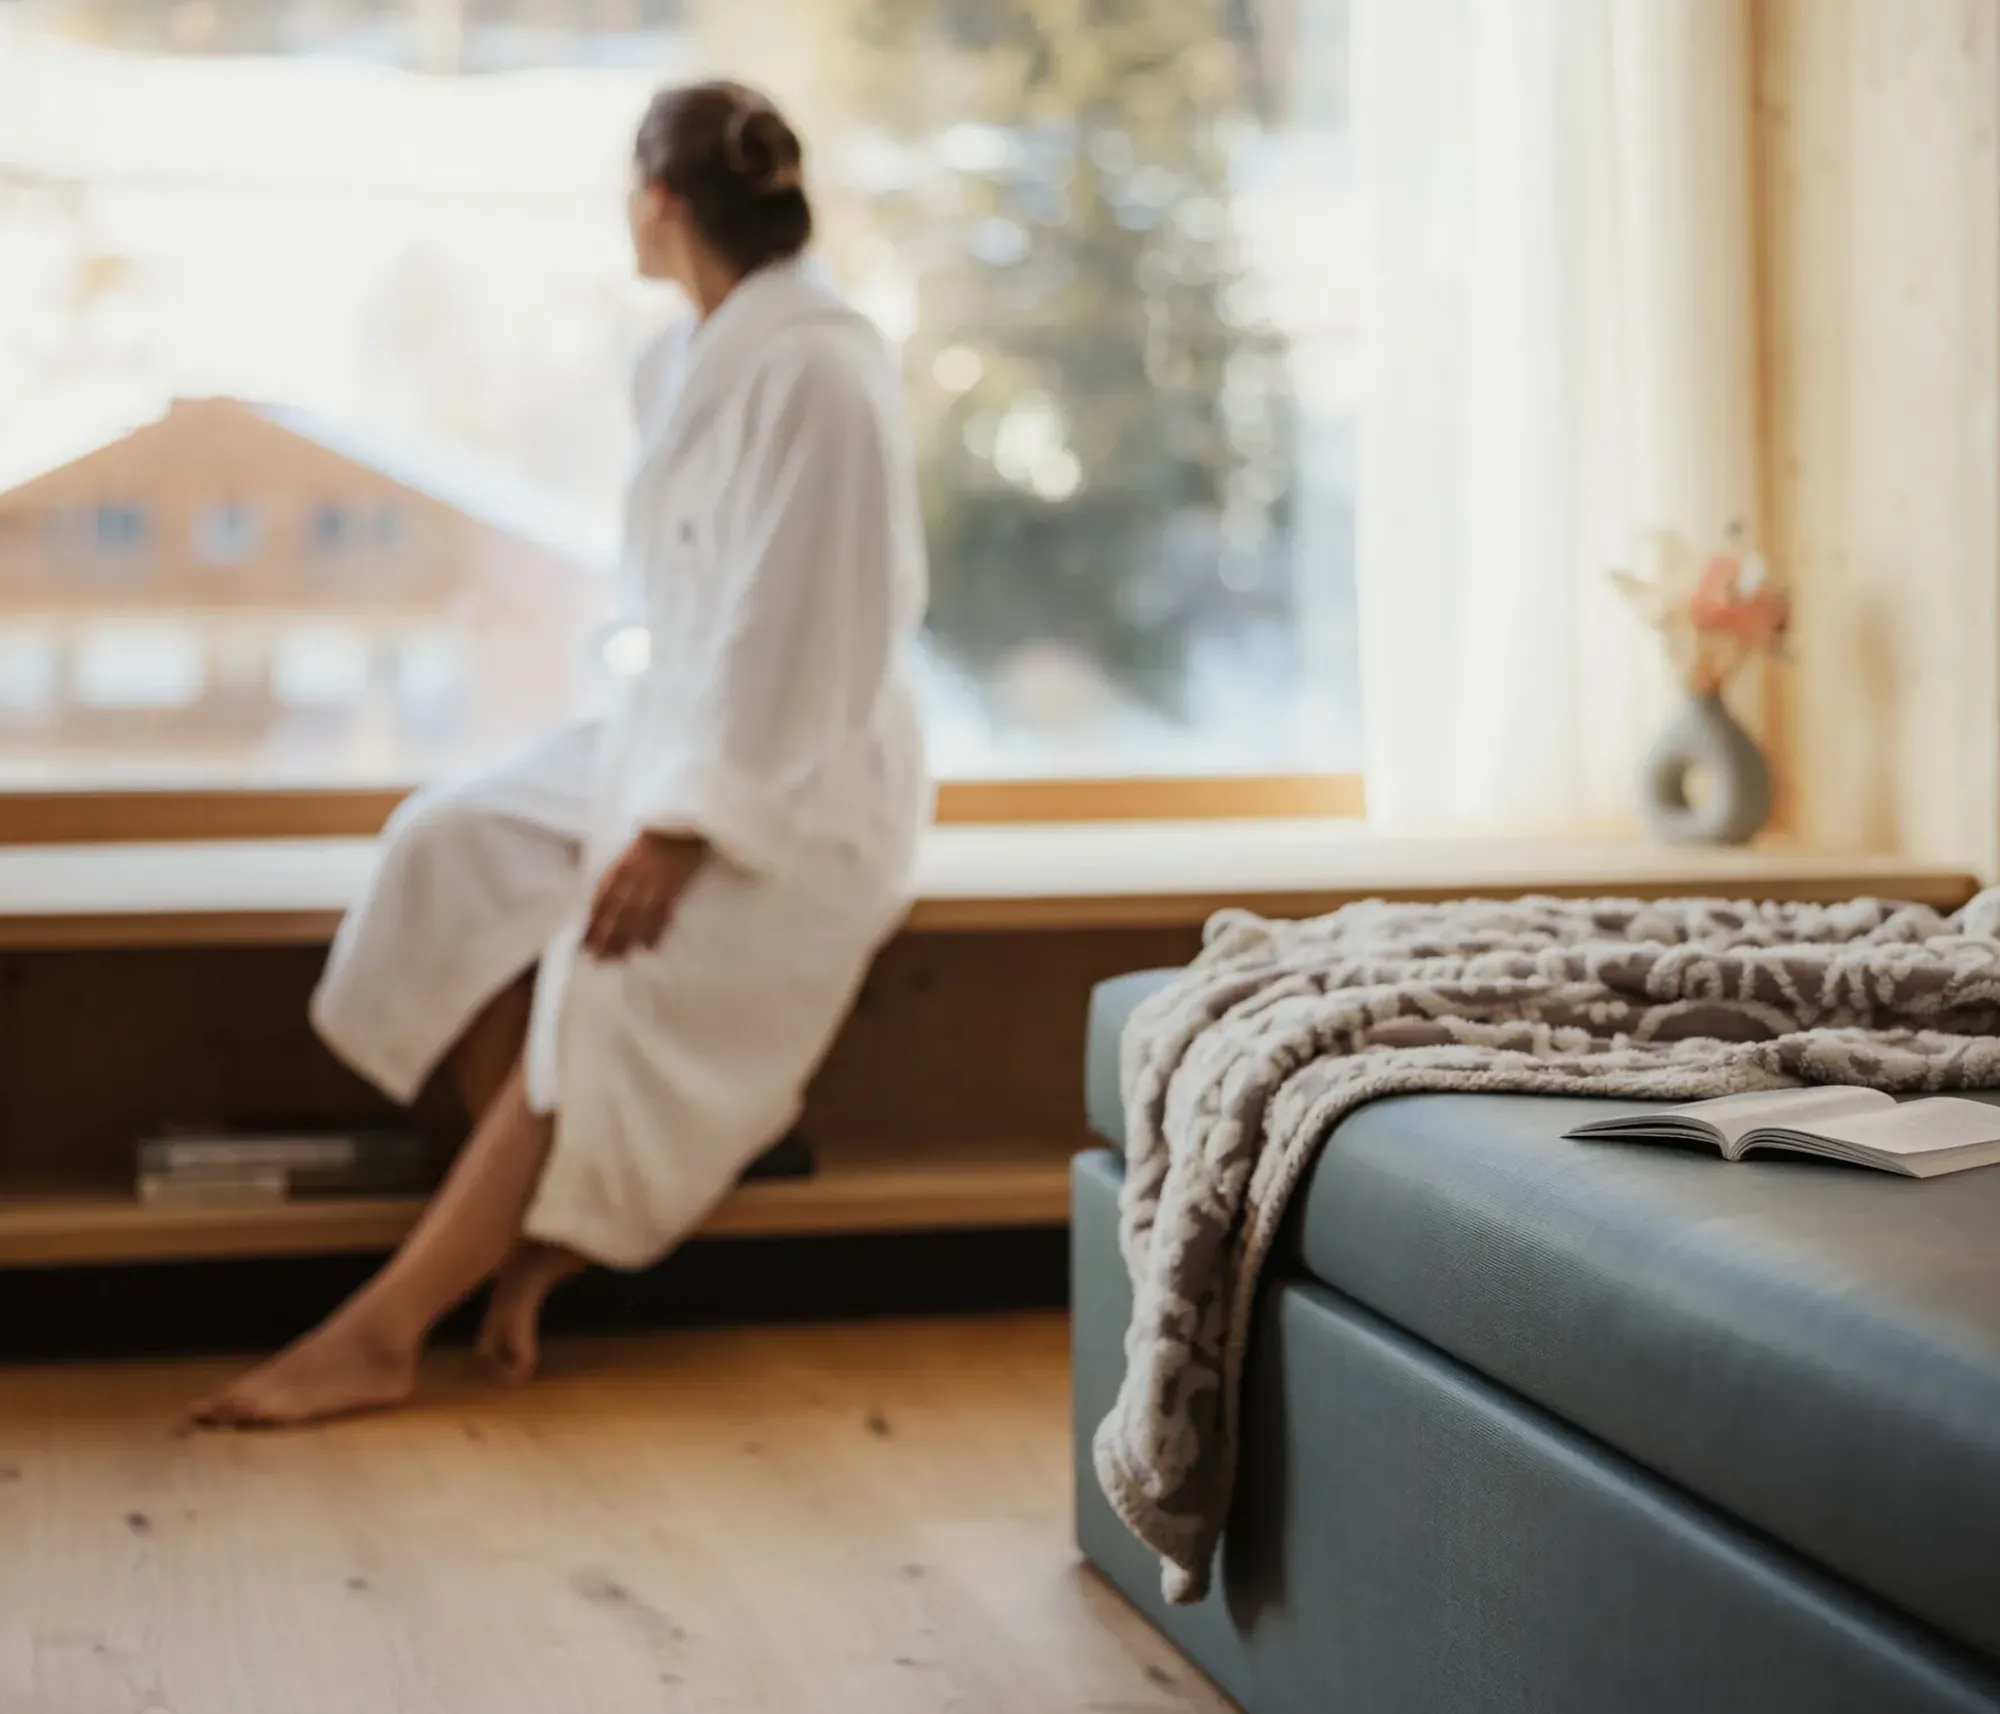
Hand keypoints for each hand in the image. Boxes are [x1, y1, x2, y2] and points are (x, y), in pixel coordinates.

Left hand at [584, 831, 704, 960]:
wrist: (687, 821)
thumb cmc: (660, 834)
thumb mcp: (633, 850)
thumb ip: (620, 872)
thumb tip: (606, 898)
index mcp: (622, 866)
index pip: (602, 899)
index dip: (593, 921)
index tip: (584, 940)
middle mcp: (635, 877)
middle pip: (617, 913)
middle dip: (606, 937)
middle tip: (598, 958)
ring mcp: (655, 884)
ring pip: (636, 918)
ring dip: (626, 939)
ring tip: (618, 958)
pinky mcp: (675, 888)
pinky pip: (663, 914)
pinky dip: (655, 932)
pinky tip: (649, 947)